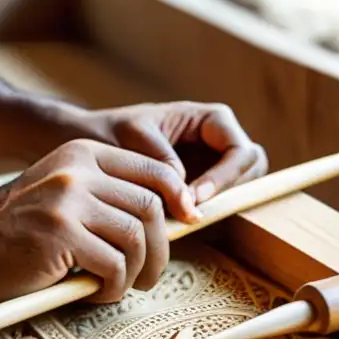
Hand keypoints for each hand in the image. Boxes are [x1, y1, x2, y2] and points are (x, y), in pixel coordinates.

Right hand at [0, 138, 199, 305]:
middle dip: (160, 248)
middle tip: (149, 275)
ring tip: (116, 286)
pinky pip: (114, 266)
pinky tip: (91, 292)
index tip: (185, 225)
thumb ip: (103, 194)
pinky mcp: (60, 233)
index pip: (154, 169)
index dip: (179, 199)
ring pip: (136, 238)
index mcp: (80, 153)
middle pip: (151, 206)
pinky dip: (111, 287)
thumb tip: (168, 216)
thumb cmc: (13, 232)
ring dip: (137, 272)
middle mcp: (76, 169)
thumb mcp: (58, 193)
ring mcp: (67, 199)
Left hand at [71, 101, 267, 219]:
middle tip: (193, 211)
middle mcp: (218, 141)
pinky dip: (203, 213)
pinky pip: (217, 203)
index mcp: (210, 119)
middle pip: (251, 169)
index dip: (224, 176)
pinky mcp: (201, 186)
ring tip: (181, 216)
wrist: (88, 144)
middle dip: (228, 191)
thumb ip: (162, 163)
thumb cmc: (109, 131)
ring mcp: (213, 164)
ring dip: (217, 205)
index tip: (194, 196)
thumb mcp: (133, 137)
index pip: (240, 150)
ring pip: (239, 189)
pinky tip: (174, 220)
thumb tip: (189, 200)